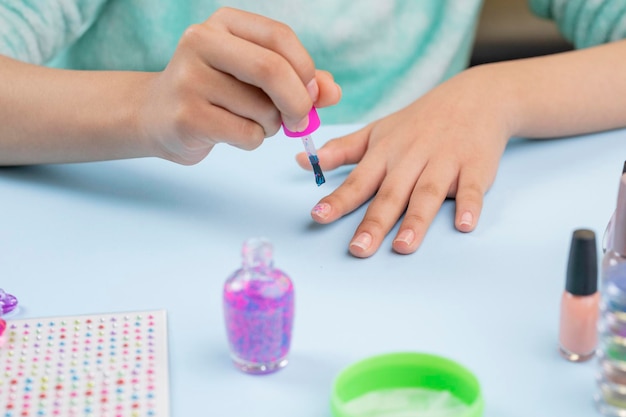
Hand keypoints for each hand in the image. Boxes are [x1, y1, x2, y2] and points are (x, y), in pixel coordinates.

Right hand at [138, 7, 340, 164]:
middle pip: (272, 70)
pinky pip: (247, 134)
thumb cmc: (216, 93)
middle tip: (301, 120)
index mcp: (223, 23)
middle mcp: (201, 42)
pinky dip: (254, 140)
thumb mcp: (255, 76)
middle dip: (298, 102)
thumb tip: (332, 92)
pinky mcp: (187, 116)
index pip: (280, 37)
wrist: (156, 115)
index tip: (311, 93)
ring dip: (271, 125)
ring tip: (249, 121)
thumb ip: (298, 79)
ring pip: (262, 109)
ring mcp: (189, 79)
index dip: (305, 69)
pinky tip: (232, 133)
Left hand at [297, 66, 512, 256]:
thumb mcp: (378, 131)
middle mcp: (412, 158)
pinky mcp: (476, 165)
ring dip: (416, 220)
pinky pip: (473, 188)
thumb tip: (302, 160)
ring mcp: (445, 161)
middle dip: (374, 223)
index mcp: (385, 152)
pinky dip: (470, 205)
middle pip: (391, 194)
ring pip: (427, 193)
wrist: (475, 97)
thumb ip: (342, 150)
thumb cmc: (420, 121)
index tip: (318, 216)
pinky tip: (464, 224)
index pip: (358, 180)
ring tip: (403, 246)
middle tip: (359, 249)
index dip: (338, 199)